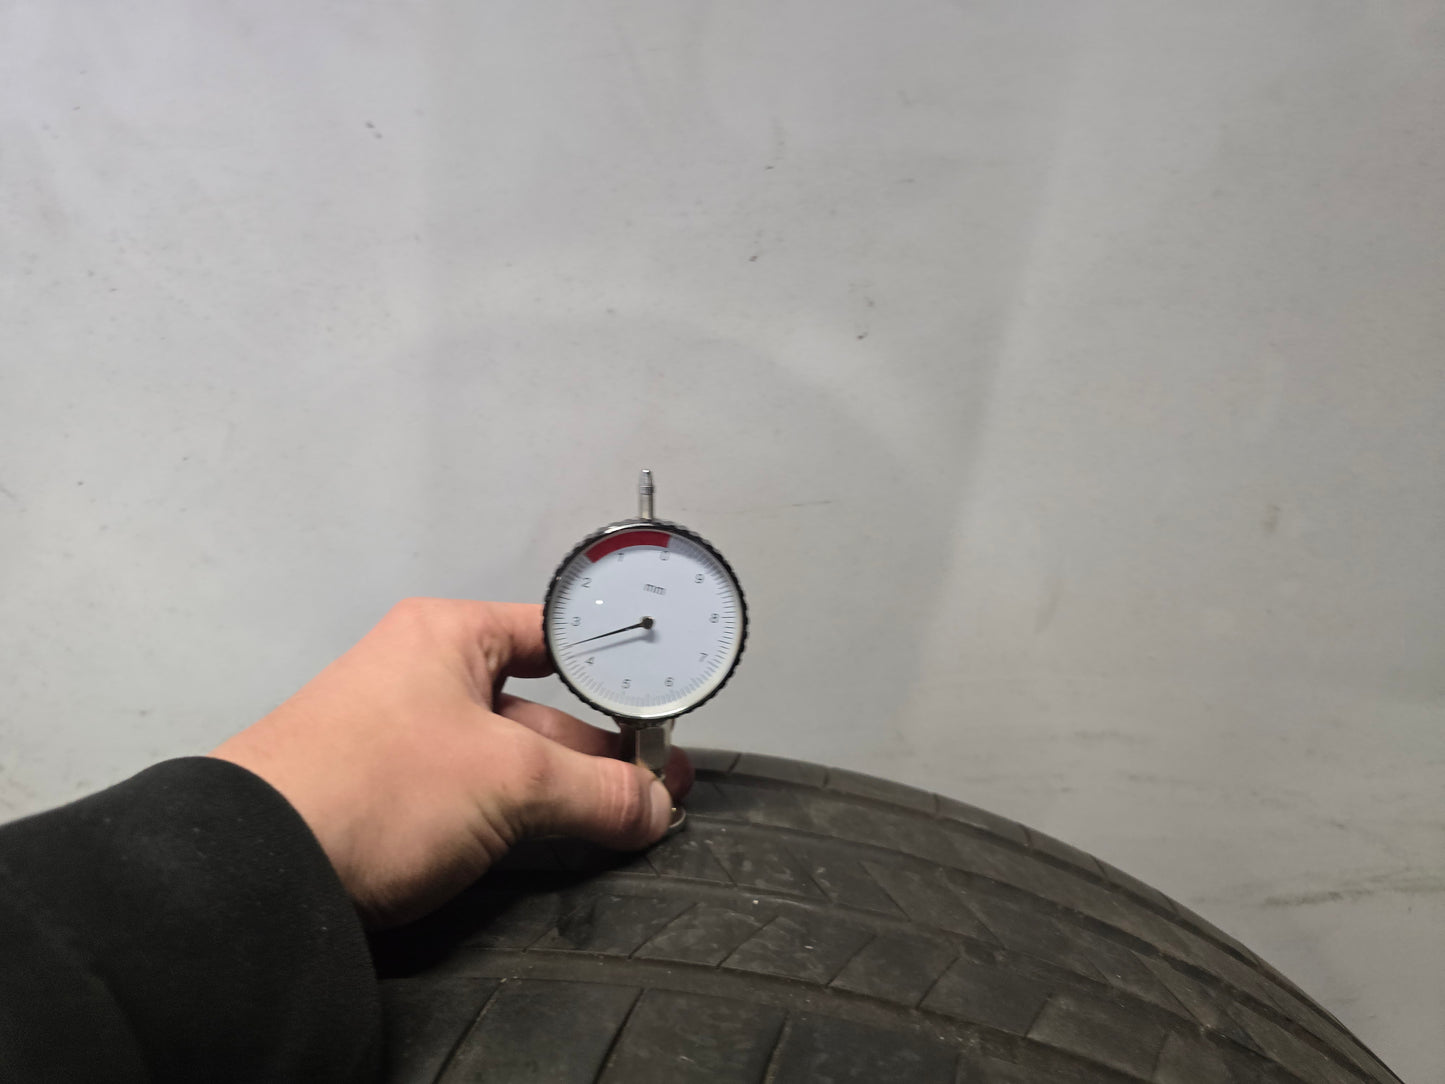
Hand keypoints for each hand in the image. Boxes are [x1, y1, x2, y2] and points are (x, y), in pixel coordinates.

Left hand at [210, 598, 691, 928]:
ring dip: (569, 789)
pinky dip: (525, 817)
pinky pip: (478, 798)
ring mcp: (406, 742)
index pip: (552, 633)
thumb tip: (655, 805)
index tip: (659, 705)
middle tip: (660, 781)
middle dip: (601, 748)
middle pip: (540, 706)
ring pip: (510, 758)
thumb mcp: (512, 778)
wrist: (258, 869)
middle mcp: (425, 680)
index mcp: (447, 638)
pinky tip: (566, 839)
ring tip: (632, 816)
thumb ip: (598, 790)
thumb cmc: (370, 785)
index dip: (613, 668)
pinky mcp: (392, 801)